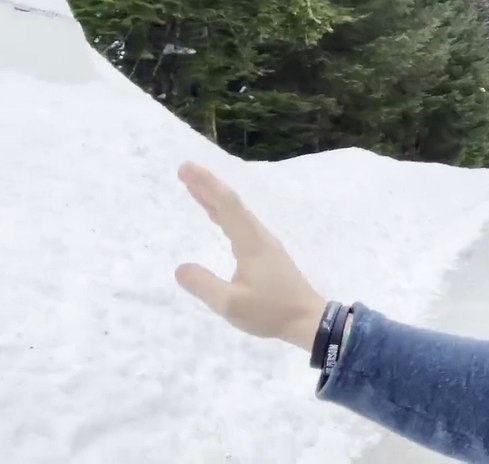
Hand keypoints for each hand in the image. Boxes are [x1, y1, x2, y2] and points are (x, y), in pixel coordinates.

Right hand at [174, 162, 327, 351]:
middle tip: (184, 171)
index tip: (185, 169)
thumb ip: (204, 285)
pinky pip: (241, 225)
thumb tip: (181, 268)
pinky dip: (224, 214)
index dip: (205, 185)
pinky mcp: (267, 254)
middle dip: (207, 185)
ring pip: (237, 214)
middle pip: (232, 204)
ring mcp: (265, 244)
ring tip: (194, 188)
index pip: (226, 205)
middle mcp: (259, 237)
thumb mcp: (231, 304)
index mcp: (251, 243)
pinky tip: (217, 216)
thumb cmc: (270, 311)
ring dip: (215, 199)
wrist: (308, 319)